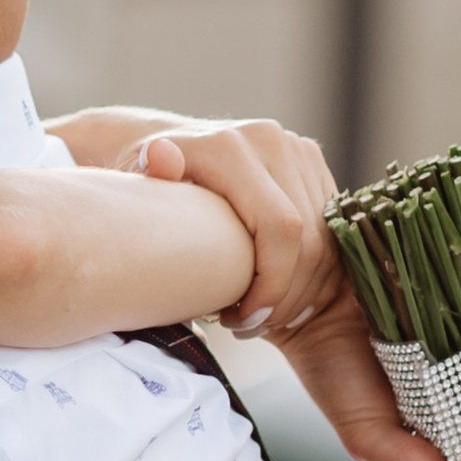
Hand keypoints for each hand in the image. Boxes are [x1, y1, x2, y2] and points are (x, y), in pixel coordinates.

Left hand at [117, 118, 338, 338]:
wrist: (153, 137)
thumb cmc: (136, 176)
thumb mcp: (132, 179)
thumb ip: (149, 174)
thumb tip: (161, 157)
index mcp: (230, 146)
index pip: (281, 228)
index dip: (273, 285)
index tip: (242, 319)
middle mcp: (269, 140)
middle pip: (308, 240)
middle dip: (286, 296)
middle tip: (249, 324)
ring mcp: (296, 147)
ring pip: (325, 239)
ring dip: (301, 289)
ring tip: (259, 312)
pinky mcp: (310, 160)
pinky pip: (329, 229)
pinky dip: (311, 270)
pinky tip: (278, 290)